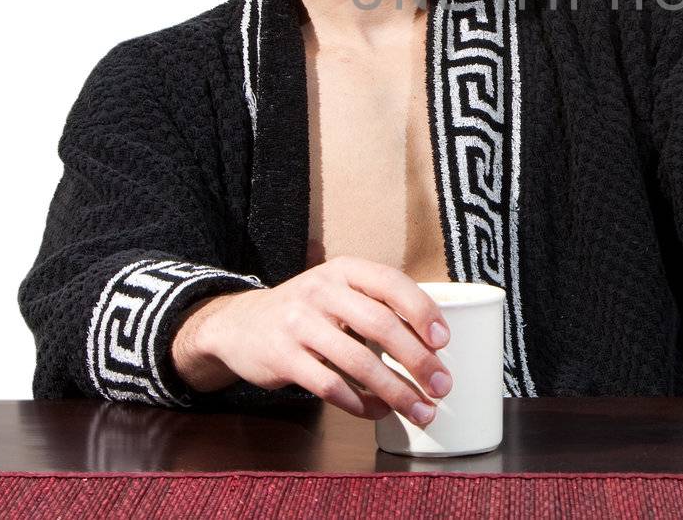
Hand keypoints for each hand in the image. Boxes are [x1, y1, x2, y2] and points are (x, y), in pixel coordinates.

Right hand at [171, 255, 453, 426]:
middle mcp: (321, 291)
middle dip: (418, 361)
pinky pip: (331, 386)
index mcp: (343, 270)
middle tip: (442, 386)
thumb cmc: (306, 311)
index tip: (444, 341)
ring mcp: (299, 324)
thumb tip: (433, 342)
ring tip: (420, 411)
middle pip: (381, 326)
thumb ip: (376, 304)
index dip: (422, 311)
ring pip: (359, 363)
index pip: (391, 283)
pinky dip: (360, 404)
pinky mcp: (283, 357)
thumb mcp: (337, 290)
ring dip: (396, 392)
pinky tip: (377, 412)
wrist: (238, 325)